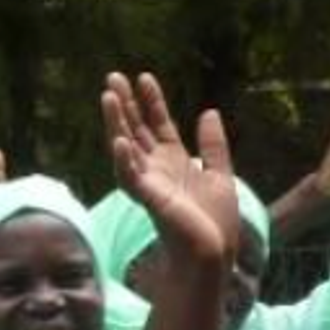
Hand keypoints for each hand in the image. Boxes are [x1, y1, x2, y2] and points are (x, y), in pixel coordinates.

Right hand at [102, 72, 237, 270]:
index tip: (144, 77)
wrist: (214, 253)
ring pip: (125, 147)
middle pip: (135, 130)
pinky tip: (119, 141)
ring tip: (108, 97)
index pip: (157, 125)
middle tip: (113, 77)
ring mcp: (149, 184)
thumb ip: (213, 145)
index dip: (151, 101)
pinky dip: (123, 160)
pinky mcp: (148, 200)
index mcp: (173, 162)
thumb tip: (208, 112)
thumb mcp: (220, 174)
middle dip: (125, 104)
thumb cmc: (215, 222)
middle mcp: (156, 170)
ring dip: (115, 122)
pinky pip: (130, 177)